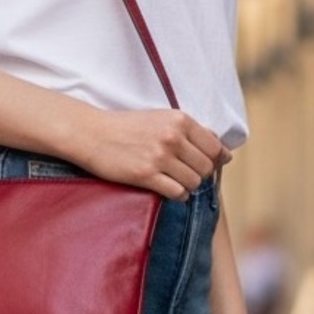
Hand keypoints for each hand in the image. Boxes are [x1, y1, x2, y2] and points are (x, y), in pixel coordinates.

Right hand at [72, 109, 231, 200]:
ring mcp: (159, 157)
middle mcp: (172, 137)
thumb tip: (222, 149)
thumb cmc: (126, 126)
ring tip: (174, 181)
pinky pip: (177, 193)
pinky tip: (167, 189)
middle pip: (206, 167)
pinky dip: (177, 195)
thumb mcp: (160, 118)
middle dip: (200, 174)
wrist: (92, 133)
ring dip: (188, 185)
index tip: (208, 164)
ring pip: (194, 181)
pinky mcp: (146, 175)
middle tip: (185, 173)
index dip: (215, 159)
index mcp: (179, 120)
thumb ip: (189, 130)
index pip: (214, 146)